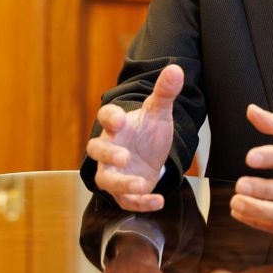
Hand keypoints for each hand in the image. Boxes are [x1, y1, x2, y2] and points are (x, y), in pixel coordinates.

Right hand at [86, 65, 183, 212]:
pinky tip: (159, 201)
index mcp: (116, 125)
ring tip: (141, 184)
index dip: (109, 117)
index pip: (104, 116)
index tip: (119, 118)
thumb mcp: (159, 111)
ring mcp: (114, 171)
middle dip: (107, 155)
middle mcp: (109, 148)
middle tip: (124, 156)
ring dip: (121, 183)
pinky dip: (140, 203)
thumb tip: (176, 69)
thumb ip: (165, 92)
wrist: (150, 155)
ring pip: (105, 180)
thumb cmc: (148, 132)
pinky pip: (125, 200)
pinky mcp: (124, 191)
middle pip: (96, 150)